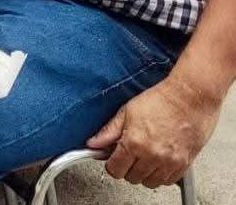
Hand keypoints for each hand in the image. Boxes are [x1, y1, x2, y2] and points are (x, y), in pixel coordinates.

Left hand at [87, 77, 221, 187]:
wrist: (189, 98)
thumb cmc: (160, 101)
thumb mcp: (127, 112)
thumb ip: (109, 132)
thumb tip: (93, 144)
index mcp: (134, 143)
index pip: (115, 170)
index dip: (111, 164)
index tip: (113, 158)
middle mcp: (152, 156)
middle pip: (132, 178)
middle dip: (127, 167)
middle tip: (130, 154)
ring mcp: (170, 162)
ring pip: (150, 183)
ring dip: (144, 173)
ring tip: (145, 156)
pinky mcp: (184, 164)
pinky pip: (168, 181)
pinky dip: (161, 174)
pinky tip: (158, 160)